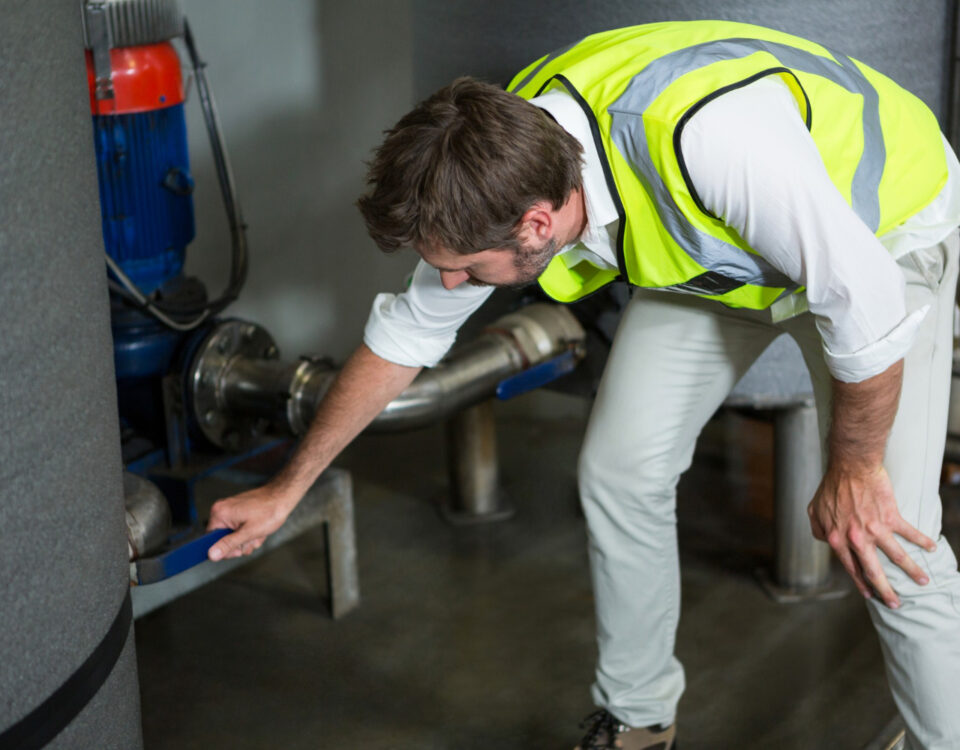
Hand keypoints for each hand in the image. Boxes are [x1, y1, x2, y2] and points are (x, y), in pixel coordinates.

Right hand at [206, 483, 297, 560]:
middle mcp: (222, 510)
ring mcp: (231, 511)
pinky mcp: (239, 512)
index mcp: (219, 513)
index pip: (210, 540)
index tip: (238, 550)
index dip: (224, 549)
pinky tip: (260, 529)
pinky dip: (250, 533)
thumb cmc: (269, 511)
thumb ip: (229, 544)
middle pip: (223, 539)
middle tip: (253, 538)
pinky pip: (240, 530)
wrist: (283, 497)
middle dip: (240, 544)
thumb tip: (211, 555)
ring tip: (259, 533)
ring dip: (248, 540)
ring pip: (234, 537)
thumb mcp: (248, 533)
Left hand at [807, 464, 935, 607]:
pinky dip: (923, 541)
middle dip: (885, 590)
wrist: (850, 467)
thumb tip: (822, 540)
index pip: (850, 567)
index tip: (869, 594)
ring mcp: (875, 529)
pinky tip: (932, 548)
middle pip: (874, 571)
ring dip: (913, 571)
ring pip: (898, 557)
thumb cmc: (831, 486)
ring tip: (924, 581)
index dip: (860, 582)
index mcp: (838, 539)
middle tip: (895, 603)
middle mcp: (857, 539)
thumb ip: (817, 529)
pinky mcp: (891, 517)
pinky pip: (910, 533)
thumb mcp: (814, 510)